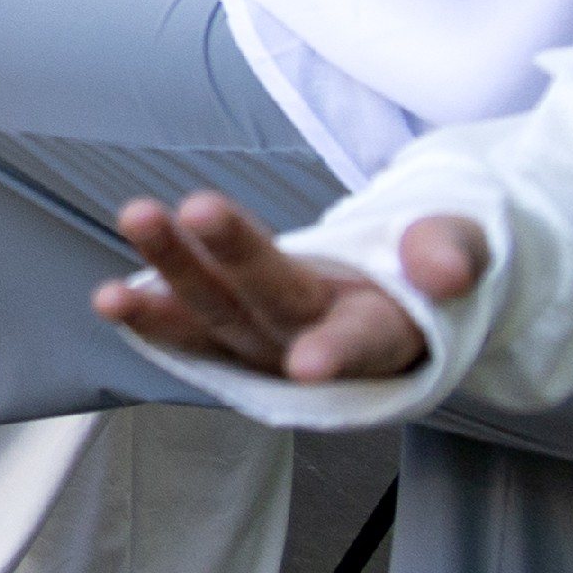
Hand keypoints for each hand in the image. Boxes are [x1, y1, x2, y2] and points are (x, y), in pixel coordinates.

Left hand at [96, 193, 484, 383]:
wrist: (400, 302)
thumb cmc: (427, 274)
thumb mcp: (462, 249)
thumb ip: (453, 253)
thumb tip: (442, 269)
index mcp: (383, 331)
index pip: (361, 344)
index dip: (335, 352)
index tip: (309, 363)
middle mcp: (315, 344)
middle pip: (270, 306)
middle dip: (231, 261)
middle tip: (195, 208)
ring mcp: (267, 343)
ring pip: (216, 316)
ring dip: (169, 280)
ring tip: (130, 236)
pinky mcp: (234, 335)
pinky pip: (190, 330)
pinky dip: (152, 316)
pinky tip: (111, 300)